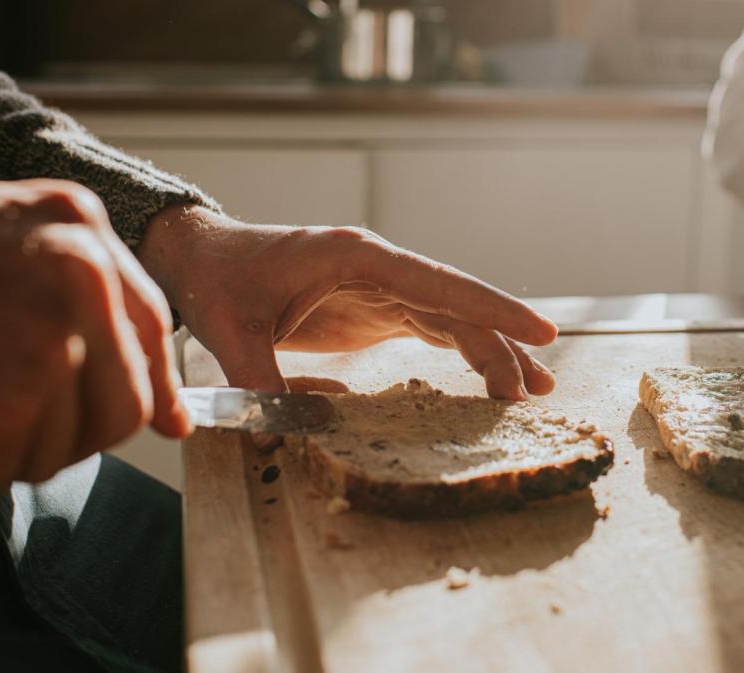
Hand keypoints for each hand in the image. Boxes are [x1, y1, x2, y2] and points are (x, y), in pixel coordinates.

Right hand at [0, 178, 188, 500]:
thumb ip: (83, 306)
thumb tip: (172, 415)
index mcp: (74, 224)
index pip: (152, 328)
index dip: (148, 382)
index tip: (157, 417)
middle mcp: (76, 278)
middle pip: (125, 403)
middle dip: (69, 423)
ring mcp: (40, 347)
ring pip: (68, 447)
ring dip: (8, 445)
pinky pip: (1, 476)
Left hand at [137, 207, 557, 399]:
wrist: (204, 259)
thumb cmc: (219, 282)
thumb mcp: (229, 330)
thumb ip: (258, 379)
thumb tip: (277, 437)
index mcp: (354, 258)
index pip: (437, 282)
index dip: (491, 307)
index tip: (539, 330)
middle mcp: (380, 268)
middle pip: (457, 305)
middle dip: (502, 343)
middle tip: (539, 388)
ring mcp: (382, 288)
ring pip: (453, 318)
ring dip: (492, 351)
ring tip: (531, 391)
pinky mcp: (376, 309)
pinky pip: (433, 328)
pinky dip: (464, 351)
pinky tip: (489, 379)